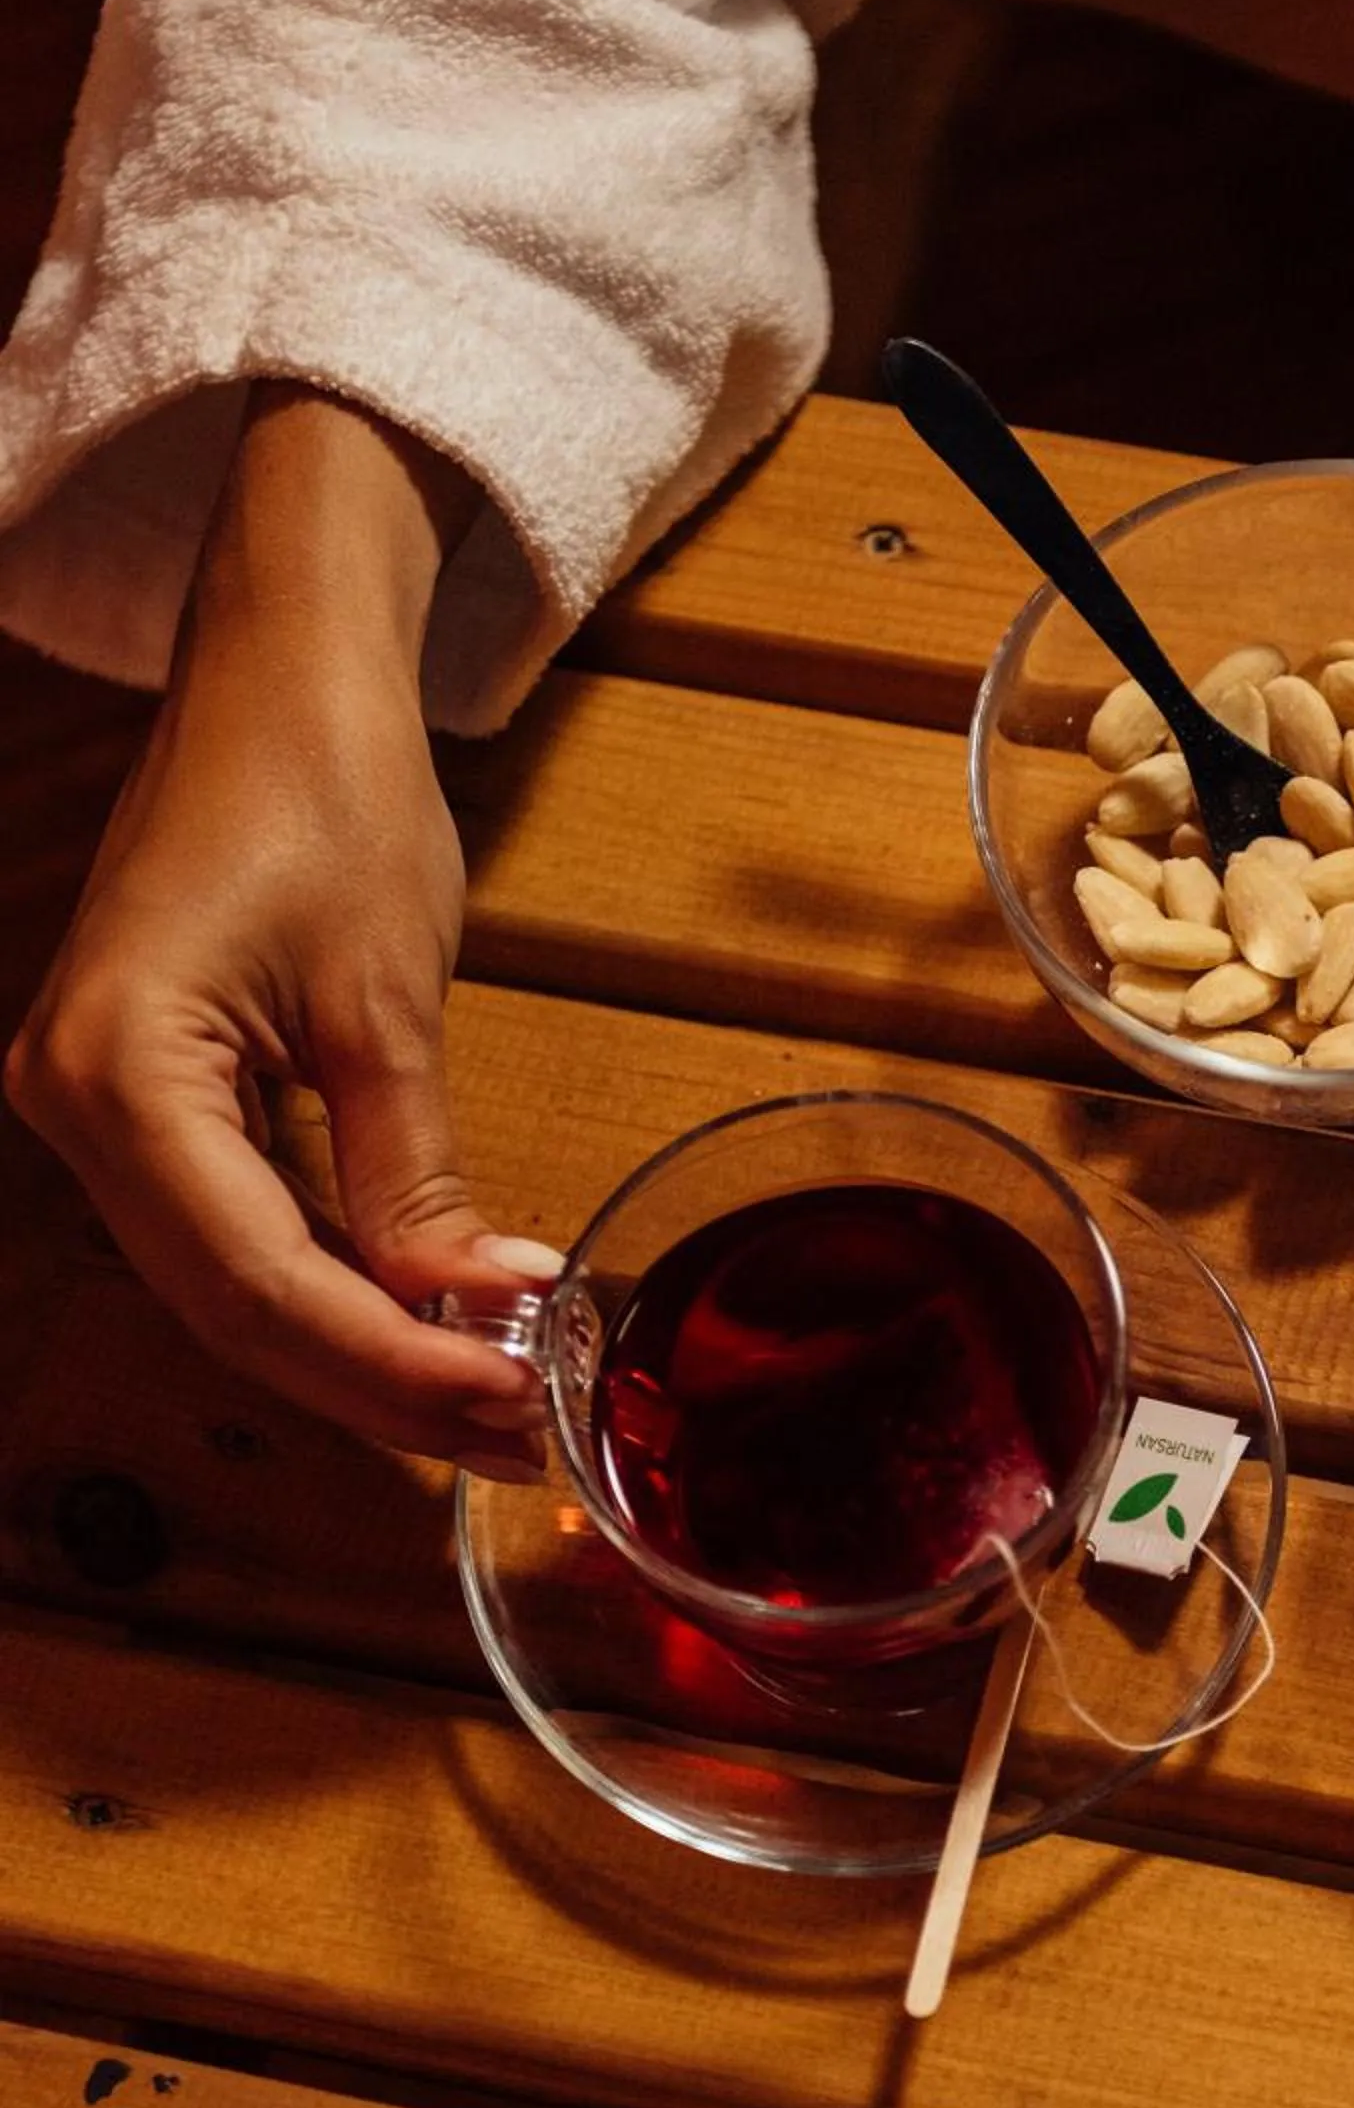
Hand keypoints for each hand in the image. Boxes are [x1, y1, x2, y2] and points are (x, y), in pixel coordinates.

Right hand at [5, 387, 553, 1468]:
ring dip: (371, 1352)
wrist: (281, 670)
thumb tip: (474, 1309)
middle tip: (525, 1437)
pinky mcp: (148, 1095)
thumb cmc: (324, 786)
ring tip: (502, 1406)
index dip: (395, 1364)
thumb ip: (411, 1172)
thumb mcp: (382, 997)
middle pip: (240, 1310)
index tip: (515, 1401)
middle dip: (388, 1384)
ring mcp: (100, 1106)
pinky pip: (241, 1228)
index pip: (263, 1284)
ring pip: (240, 1286)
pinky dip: (342, 1284)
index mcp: (115, 1077)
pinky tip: (434, 1328)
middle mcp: (73, 1106)